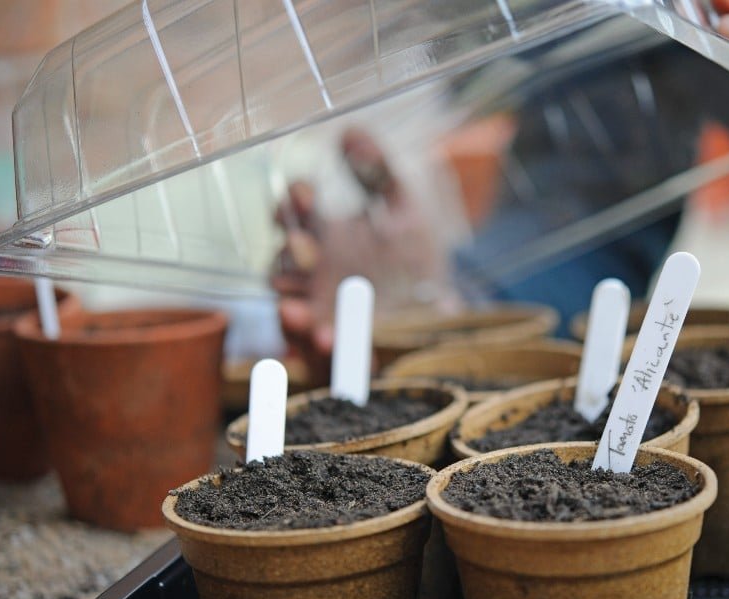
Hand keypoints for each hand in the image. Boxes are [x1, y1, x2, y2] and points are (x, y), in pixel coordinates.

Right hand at [271, 129, 459, 378]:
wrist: (442, 308)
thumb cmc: (415, 255)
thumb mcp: (405, 210)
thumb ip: (378, 172)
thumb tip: (350, 131)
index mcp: (326, 227)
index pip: (298, 208)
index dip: (296, 199)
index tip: (306, 194)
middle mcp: (314, 263)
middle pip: (286, 252)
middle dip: (292, 249)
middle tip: (304, 248)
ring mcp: (318, 299)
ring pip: (289, 296)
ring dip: (290, 299)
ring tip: (295, 306)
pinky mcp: (330, 333)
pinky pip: (311, 336)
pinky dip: (313, 338)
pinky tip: (325, 338)